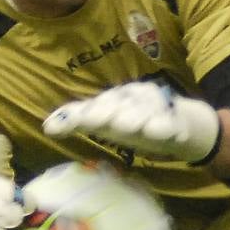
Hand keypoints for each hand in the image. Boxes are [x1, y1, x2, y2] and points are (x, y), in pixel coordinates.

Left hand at [44, 82, 221, 162]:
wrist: (182, 124)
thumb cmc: (135, 122)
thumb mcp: (107, 123)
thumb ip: (78, 121)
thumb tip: (47, 126)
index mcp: (117, 98)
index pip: (96, 104)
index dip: (81, 114)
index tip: (68, 125)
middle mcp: (136, 97)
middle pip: (120, 103)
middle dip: (108, 112)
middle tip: (97, 122)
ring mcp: (158, 108)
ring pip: (146, 111)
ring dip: (138, 118)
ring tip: (130, 127)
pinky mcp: (178, 121)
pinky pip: (172, 123)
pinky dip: (167, 127)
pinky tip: (163, 132)